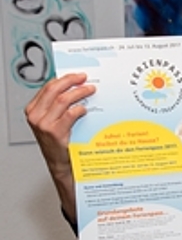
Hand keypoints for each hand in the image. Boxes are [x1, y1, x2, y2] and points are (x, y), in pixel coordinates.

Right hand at [25, 72, 94, 221]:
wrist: (61, 165)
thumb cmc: (61, 143)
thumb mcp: (56, 122)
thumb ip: (60, 107)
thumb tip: (76, 88)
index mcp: (34, 109)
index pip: (48, 87)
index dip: (64, 79)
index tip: (77, 75)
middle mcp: (36, 115)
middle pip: (54, 89)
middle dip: (71, 81)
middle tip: (85, 78)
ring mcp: (44, 124)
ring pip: (63, 99)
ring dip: (79, 92)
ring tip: (90, 90)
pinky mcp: (54, 132)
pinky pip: (70, 114)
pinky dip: (79, 109)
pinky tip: (86, 109)